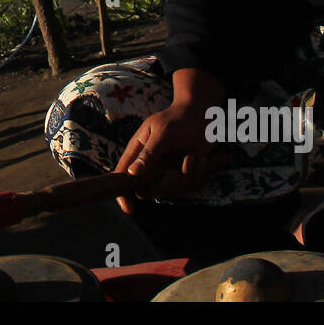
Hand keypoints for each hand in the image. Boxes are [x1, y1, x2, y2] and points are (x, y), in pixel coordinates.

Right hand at [112, 67, 223, 213]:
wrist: (201, 115)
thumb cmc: (176, 119)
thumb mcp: (161, 134)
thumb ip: (148, 154)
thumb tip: (131, 173)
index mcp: (137, 150)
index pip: (122, 175)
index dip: (122, 194)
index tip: (128, 209)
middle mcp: (149, 164)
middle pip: (148, 190)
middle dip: (166, 185)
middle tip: (177, 171)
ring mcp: (166, 170)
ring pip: (171, 190)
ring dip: (186, 175)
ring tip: (193, 157)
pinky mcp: (182, 174)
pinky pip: (188, 185)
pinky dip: (197, 172)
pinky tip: (200, 157)